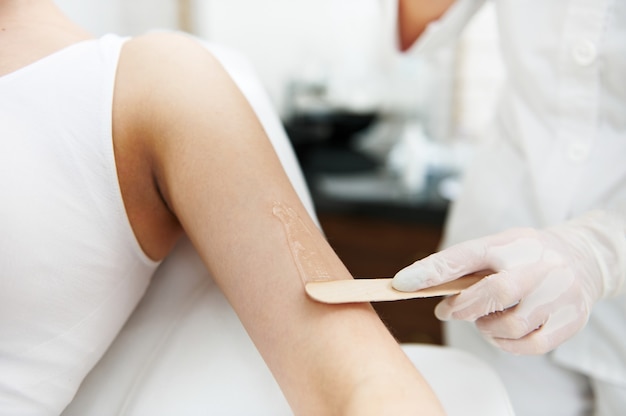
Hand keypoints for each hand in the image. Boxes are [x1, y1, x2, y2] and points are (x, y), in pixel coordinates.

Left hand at [392, 210, 625, 354]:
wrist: (582, 258)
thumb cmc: (525, 255)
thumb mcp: (494, 247)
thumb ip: (460, 265)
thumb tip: (416, 284)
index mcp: (510, 244)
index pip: (465, 255)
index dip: (431, 271)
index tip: (401, 283)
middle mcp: (537, 265)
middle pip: (495, 292)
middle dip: (465, 307)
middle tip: (449, 310)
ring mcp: (557, 293)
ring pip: (511, 324)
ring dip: (487, 328)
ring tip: (484, 318)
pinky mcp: (569, 320)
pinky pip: (530, 344)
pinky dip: (508, 344)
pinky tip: (503, 332)